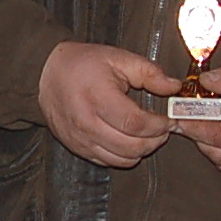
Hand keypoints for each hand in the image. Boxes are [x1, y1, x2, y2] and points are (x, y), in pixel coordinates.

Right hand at [36, 41, 177, 167]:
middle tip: (162, 128)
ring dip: (141, 150)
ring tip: (147, 135)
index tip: (169, 120)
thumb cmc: (83, 64)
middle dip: (154, 140)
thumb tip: (174, 87)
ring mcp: (79, 138)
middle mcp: (85, 122)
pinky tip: (127, 140)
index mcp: (97, 96)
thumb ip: (149, 72)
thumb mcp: (118, 58)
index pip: (135, 124)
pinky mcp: (76, 147)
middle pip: (131, 146)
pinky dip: (123, 156)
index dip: (158, 126)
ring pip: (121, 159)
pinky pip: (106, 162)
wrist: (45, 73)